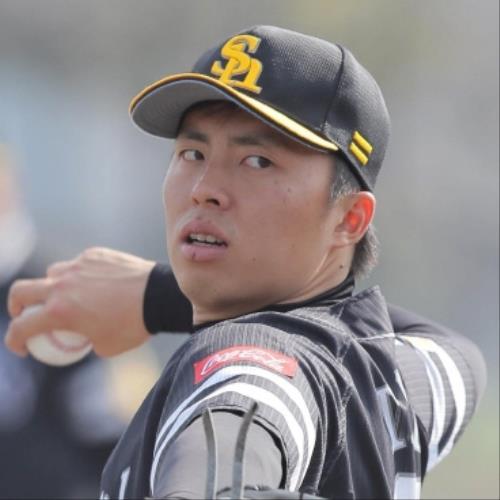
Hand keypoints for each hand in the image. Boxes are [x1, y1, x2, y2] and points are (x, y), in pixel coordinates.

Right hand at [5, 247, 155, 356]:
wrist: (158, 296)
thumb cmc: (133, 326)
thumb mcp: (104, 346)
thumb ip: (84, 340)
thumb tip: (81, 337)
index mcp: (60, 312)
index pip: (21, 327)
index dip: (14, 340)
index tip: (22, 346)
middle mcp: (62, 285)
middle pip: (20, 291)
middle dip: (16, 305)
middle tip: (25, 313)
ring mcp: (77, 266)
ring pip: (51, 273)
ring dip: (52, 286)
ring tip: (69, 295)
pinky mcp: (94, 254)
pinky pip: (78, 264)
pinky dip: (80, 274)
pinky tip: (96, 283)